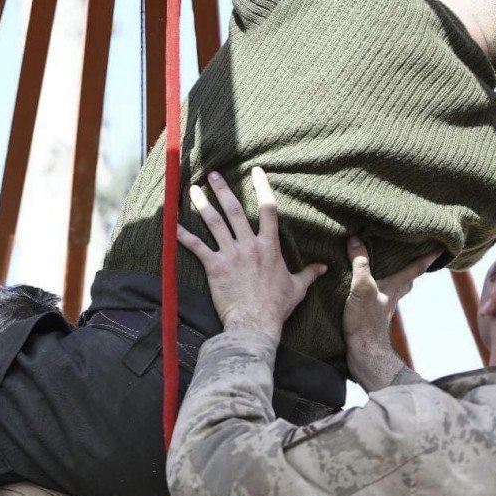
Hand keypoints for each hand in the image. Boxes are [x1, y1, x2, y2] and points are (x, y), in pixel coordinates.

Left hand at [177, 167, 326, 338]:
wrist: (255, 323)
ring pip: (214, 223)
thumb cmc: (276, 307)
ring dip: (202, 204)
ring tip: (193, 190)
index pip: (269, 209)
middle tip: (213, 175)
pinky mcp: (215, 267)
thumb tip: (324, 268)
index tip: (256, 171)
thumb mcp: (297, 288)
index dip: (262, 187)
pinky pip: (196, 247)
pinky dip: (183, 235)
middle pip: (235, 210)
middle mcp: (250, 245)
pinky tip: (171, 224)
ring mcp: (231, 254)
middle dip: (223, 190)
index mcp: (270, 247)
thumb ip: (309, 273)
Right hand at [343, 237, 438, 390]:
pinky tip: (370, 288)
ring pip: (396, 288)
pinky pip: (381, 296)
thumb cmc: (366, 322)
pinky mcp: (373, 316)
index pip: (417, 267)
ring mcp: (384, 307)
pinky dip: (379, 288)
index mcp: (395, 286)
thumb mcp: (361, 288)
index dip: (430, 256)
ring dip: (396, 277)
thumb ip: (359, 264)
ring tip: (391, 267)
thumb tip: (356, 239)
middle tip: (416, 254)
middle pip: (408, 279)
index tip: (443, 247)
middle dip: (414, 266)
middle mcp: (393, 295)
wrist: (363, 352)